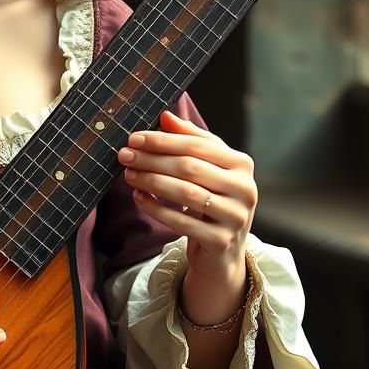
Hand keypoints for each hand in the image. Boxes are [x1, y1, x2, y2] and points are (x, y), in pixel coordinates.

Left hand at [116, 109, 257, 286]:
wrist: (223, 252)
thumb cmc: (212, 201)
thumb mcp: (206, 168)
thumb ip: (190, 140)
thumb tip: (165, 115)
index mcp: (241, 164)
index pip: (197, 145)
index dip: (163, 140)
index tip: (134, 138)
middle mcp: (244, 188)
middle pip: (190, 167)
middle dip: (152, 160)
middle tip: (124, 156)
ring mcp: (235, 216)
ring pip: (185, 193)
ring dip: (151, 182)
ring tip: (128, 175)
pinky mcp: (221, 240)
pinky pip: (181, 221)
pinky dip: (156, 208)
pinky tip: (139, 198)